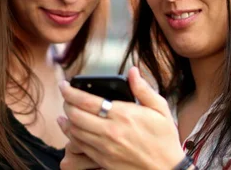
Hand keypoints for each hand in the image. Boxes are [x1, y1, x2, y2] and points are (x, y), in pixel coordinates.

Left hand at [58, 67, 185, 169]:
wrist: (166, 169)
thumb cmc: (165, 139)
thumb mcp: (160, 109)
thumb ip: (143, 89)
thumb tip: (133, 71)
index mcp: (123, 115)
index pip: (87, 100)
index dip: (71, 91)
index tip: (65, 84)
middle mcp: (110, 131)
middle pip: (75, 115)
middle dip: (66, 102)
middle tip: (65, 95)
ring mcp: (105, 147)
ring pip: (74, 131)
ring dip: (65, 119)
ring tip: (64, 111)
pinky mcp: (102, 160)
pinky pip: (79, 145)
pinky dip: (70, 135)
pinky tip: (70, 128)